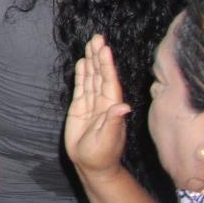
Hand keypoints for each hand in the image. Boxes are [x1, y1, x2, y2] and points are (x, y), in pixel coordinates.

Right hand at [65, 34, 130, 176]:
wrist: (91, 165)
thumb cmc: (102, 155)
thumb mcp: (108, 140)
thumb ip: (113, 122)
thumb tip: (123, 106)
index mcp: (111, 107)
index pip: (109, 82)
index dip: (107, 66)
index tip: (105, 49)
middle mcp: (103, 102)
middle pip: (101, 74)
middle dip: (99, 56)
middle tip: (97, 37)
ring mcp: (91, 103)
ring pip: (91, 77)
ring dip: (92, 60)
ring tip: (91, 43)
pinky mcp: (80, 107)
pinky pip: (81, 86)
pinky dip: (82, 74)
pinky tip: (82, 62)